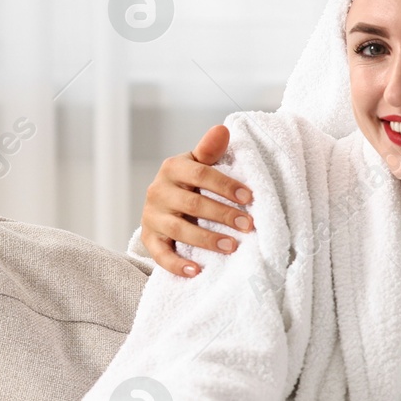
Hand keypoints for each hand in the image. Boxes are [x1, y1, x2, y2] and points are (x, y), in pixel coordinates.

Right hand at [141, 124, 255, 277]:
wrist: (164, 205)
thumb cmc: (190, 182)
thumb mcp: (199, 163)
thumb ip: (210, 150)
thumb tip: (223, 129)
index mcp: (173, 168)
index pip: (200, 173)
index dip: (225, 185)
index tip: (250, 197)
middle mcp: (158, 191)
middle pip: (193, 204)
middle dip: (223, 215)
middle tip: (249, 225)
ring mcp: (151, 217)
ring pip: (180, 230)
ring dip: (208, 239)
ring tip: (233, 247)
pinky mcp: (150, 239)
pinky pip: (161, 255)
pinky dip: (178, 264)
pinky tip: (197, 271)